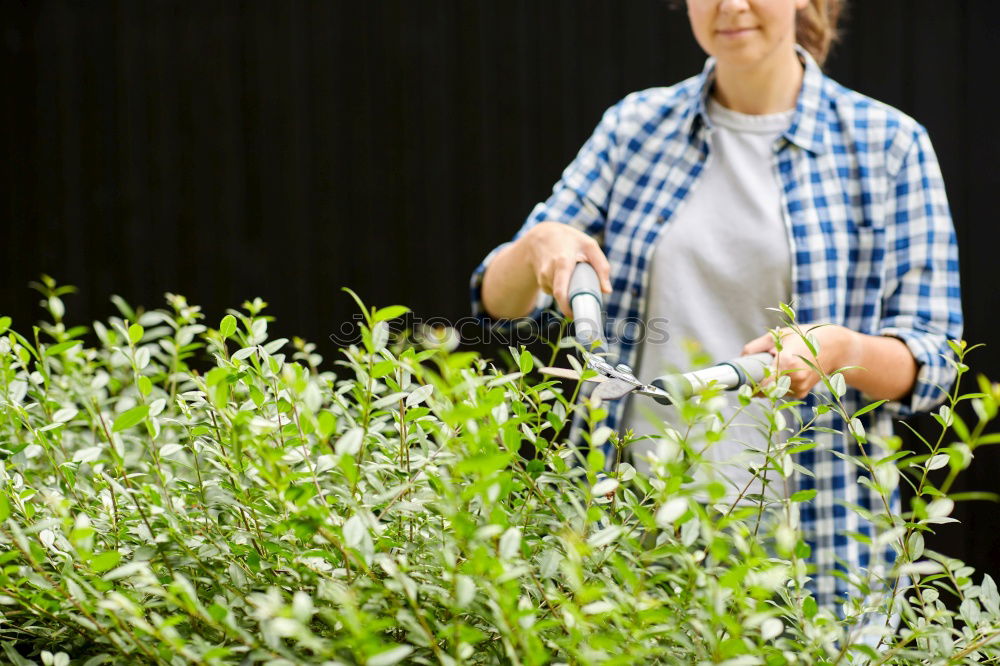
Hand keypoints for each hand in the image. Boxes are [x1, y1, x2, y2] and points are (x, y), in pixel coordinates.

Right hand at [520, 222, 611, 317]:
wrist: (540, 236)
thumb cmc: (569, 240)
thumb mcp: (589, 245)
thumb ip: (601, 266)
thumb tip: (607, 291)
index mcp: (562, 263)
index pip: (560, 291)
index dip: (566, 307)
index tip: (576, 316)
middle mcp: (548, 272)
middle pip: (560, 297)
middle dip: (571, 303)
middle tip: (582, 304)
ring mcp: (542, 278)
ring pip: (559, 295)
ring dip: (569, 292)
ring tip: (573, 276)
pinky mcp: (541, 282)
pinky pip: (555, 292)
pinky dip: (563, 288)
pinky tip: (564, 276)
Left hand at [741, 324, 861, 398]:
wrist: (834, 347)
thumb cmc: (803, 337)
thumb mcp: (778, 335)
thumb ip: (755, 347)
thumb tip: (740, 359)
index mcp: (786, 362)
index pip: (762, 385)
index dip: (750, 386)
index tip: (743, 382)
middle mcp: (794, 378)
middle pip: (764, 390)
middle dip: (756, 383)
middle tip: (755, 372)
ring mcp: (799, 387)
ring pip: (772, 392)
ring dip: (768, 384)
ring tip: (775, 368)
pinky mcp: (802, 392)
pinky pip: (782, 392)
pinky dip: (778, 385)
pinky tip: (785, 373)